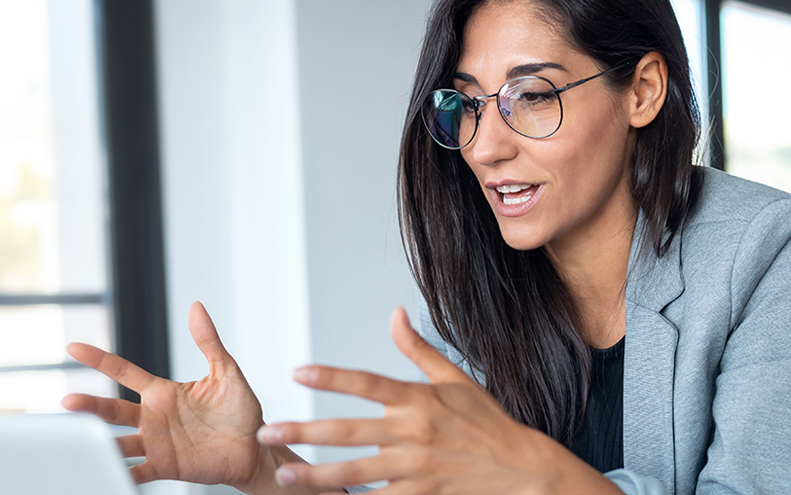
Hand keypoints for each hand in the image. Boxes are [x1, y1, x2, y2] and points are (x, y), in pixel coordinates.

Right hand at [62, 301, 311, 493]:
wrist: (255, 448)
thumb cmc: (240, 411)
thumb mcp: (226, 372)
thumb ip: (208, 341)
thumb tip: (196, 307)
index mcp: (163, 392)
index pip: (124, 372)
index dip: (99, 360)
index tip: (74, 348)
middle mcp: (153, 417)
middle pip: (113, 410)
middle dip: (90, 406)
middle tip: (68, 401)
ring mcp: (157, 443)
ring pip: (119, 442)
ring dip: (100, 444)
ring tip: (81, 444)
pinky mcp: (165, 466)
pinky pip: (138, 472)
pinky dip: (121, 475)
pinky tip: (106, 475)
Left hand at [256, 308, 620, 494]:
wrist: (521, 468)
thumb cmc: (487, 424)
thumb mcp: (456, 380)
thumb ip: (418, 350)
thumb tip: (395, 315)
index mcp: (419, 399)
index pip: (367, 383)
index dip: (332, 376)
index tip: (298, 371)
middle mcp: (414, 432)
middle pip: (349, 431)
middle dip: (305, 431)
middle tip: (269, 432)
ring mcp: (416, 468)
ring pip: (356, 472)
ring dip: (317, 474)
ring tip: (286, 475)